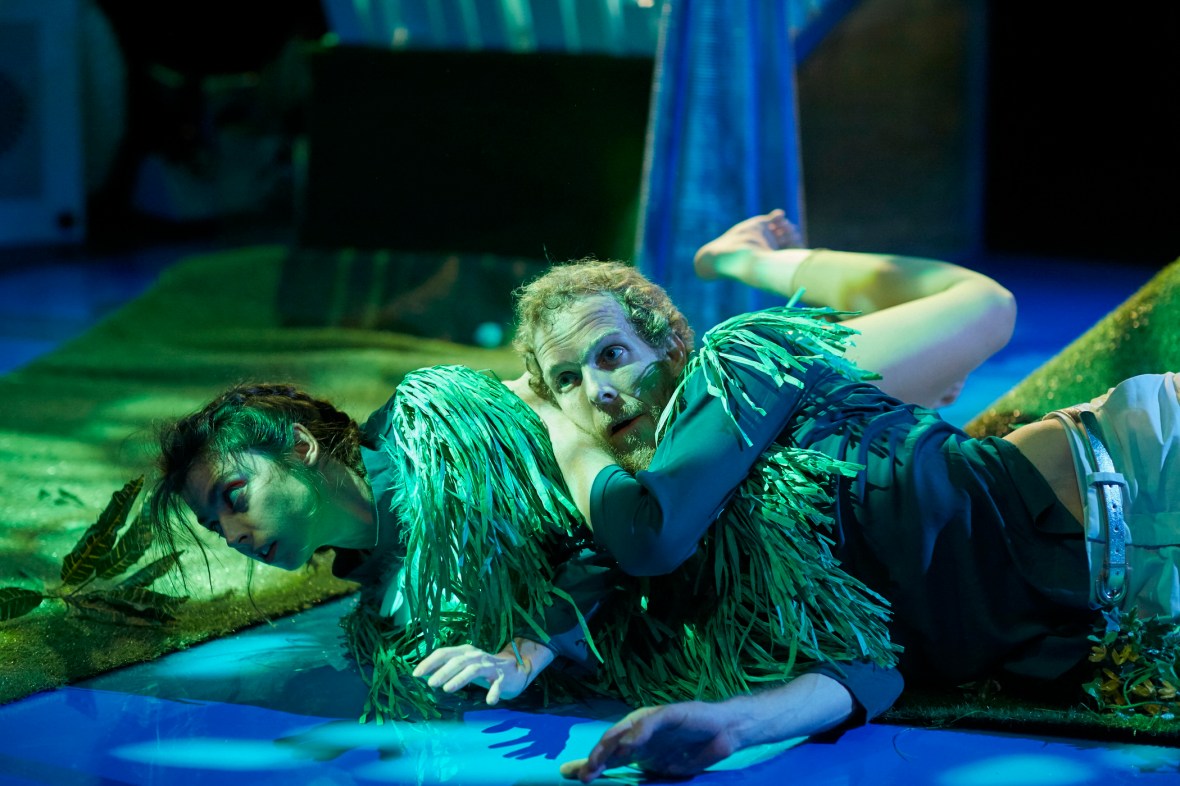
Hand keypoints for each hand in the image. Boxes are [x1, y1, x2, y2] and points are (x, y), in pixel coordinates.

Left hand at [413, 643, 531, 705]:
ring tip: (446, 689)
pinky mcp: (503, 678)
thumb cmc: (483, 669)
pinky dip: (493, 691)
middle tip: (430, 684)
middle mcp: (477, 656)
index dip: (430, 662)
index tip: (416, 674)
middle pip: (458, 661)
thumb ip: (446, 668)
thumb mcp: (464, 666)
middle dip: (443, 672)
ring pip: (474, 669)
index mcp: (465, 652)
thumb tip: (423, 675)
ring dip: (459, 678)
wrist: (514, 669)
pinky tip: (489, 700)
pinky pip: (498, 684)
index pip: (444, 653)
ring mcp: (490, 666)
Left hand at [559, 702, 740, 780]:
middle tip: (582, 775)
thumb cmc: (696, 749)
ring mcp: (653, 721)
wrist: (726, 731)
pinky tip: (627, 745)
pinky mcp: (668, 713)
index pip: (610, 756)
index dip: (591, 764)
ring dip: (609, 747)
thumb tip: (625, 776)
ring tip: (595, 762)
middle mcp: (641, 732)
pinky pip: (649, 723)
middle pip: (612, 744)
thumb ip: (645, 771)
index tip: (572, 775)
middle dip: (595, 759)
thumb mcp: (666, 767)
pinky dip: (637, 733)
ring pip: (624, 732)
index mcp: (639, 747)